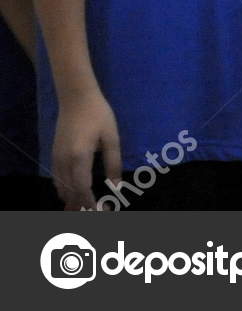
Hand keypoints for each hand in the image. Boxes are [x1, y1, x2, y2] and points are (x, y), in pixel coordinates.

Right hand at [53, 87, 119, 210]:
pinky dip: (63, 189)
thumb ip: (113, 163)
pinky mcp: (54, 154)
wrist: (76, 98)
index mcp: (80, 157)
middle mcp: (64, 161)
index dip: (89, 203)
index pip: (82, 188)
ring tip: (82, 208)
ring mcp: (56, 158)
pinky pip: (56, 179)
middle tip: (94, 212)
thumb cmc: (98, 115)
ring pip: (61, 187)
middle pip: (70, 191)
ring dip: (71, 199)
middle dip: (80, 205)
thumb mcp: (112, 138)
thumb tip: (117, 186)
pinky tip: (71, 193)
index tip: (99, 211)